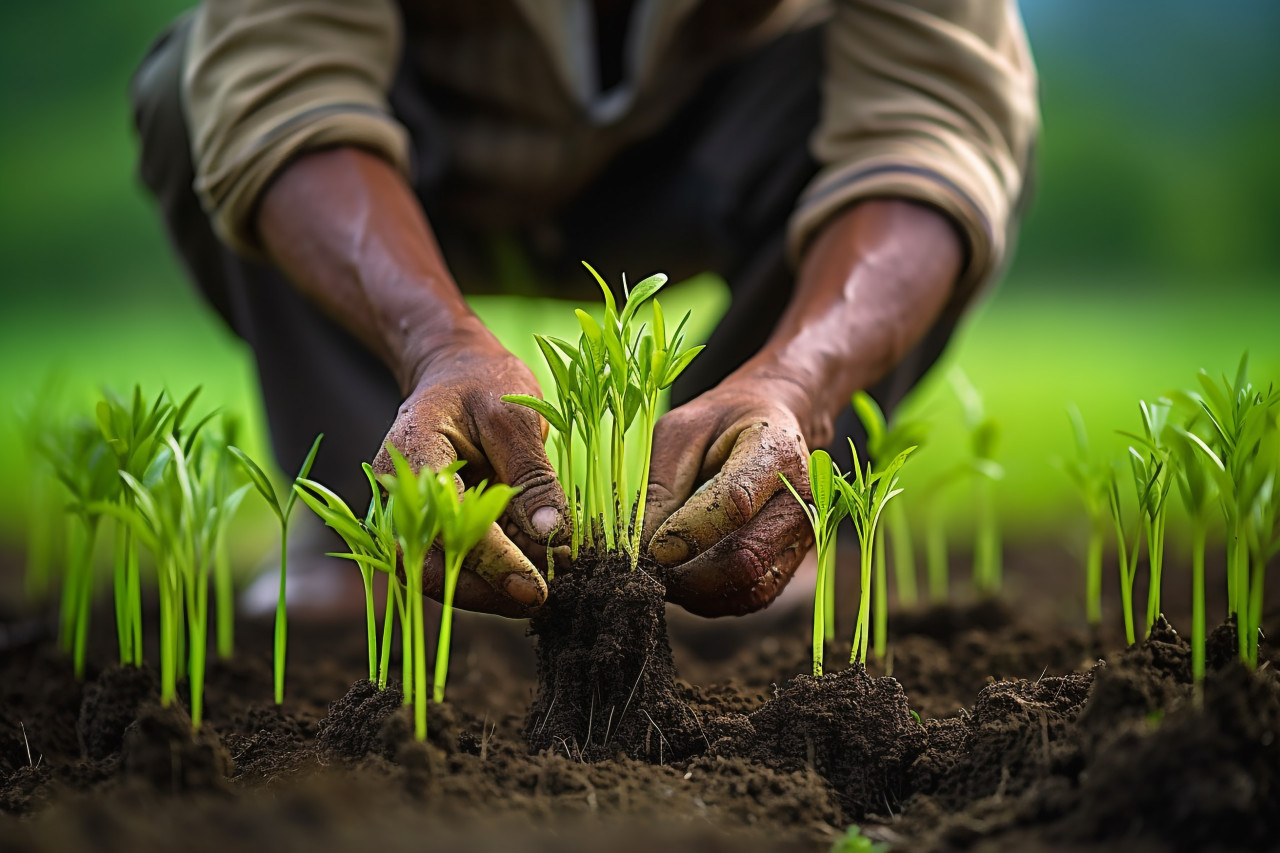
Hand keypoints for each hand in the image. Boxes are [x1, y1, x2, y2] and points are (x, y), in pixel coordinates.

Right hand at [373, 330, 567, 616]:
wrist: (455, 374)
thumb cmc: (483, 386)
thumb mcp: (515, 416)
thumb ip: (531, 474)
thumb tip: (553, 535)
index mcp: (413, 456)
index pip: (446, 527)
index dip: (493, 563)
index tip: (536, 587)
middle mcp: (399, 495)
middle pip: (432, 567)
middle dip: (490, 592)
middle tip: (546, 599)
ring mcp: (411, 516)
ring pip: (445, 574)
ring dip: (495, 589)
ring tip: (548, 586)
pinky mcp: (433, 528)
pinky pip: (459, 562)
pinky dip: (497, 572)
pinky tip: (535, 570)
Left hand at [644, 376, 816, 616]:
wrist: (768, 429)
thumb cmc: (717, 426)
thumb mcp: (679, 432)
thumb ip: (662, 482)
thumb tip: (639, 544)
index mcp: (777, 451)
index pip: (735, 503)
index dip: (688, 531)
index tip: (650, 546)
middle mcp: (802, 501)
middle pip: (745, 558)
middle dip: (685, 573)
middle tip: (643, 567)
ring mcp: (800, 539)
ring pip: (747, 589)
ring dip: (694, 591)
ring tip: (658, 571)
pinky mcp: (788, 566)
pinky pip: (747, 598)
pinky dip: (708, 598)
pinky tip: (681, 576)